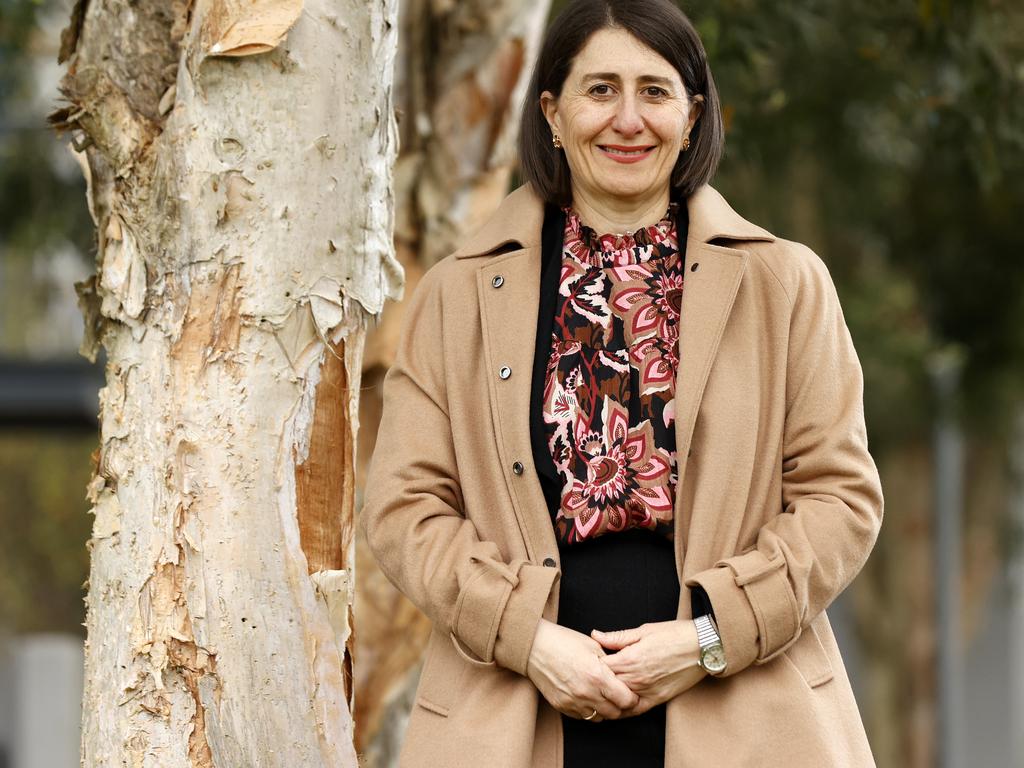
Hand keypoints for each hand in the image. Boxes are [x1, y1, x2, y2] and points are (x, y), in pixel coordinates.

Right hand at [526, 618, 639, 721]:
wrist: (535, 646)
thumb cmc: (564, 641)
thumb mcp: (593, 646)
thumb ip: (610, 664)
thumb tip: (622, 675)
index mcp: (598, 676)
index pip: (626, 700)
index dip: (632, 697)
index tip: (631, 692)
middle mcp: (586, 693)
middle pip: (614, 713)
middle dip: (620, 706)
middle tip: (618, 695)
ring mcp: (573, 702)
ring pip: (599, 718)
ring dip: (604, 709)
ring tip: (602, 696)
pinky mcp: (562, 706)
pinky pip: (582, 716)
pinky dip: (587, 709)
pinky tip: (586, 696)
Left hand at [591, 619, 706, 717]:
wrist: (702, 647)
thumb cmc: (674, 635)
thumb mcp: (644, 630)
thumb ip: (617, 637)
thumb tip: (595, 635)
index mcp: (630, 658)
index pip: (599, 667)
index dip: (590, 664)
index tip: (586, 660)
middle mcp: (636, 678)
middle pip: (606, 685)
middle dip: (596, 681)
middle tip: (589, 677)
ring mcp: (647, 690)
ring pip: (618, 700)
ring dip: (608, 696)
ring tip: (600, 690)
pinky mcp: (658, 699)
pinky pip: (635, 710)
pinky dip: (624, 709)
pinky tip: (618, 704)